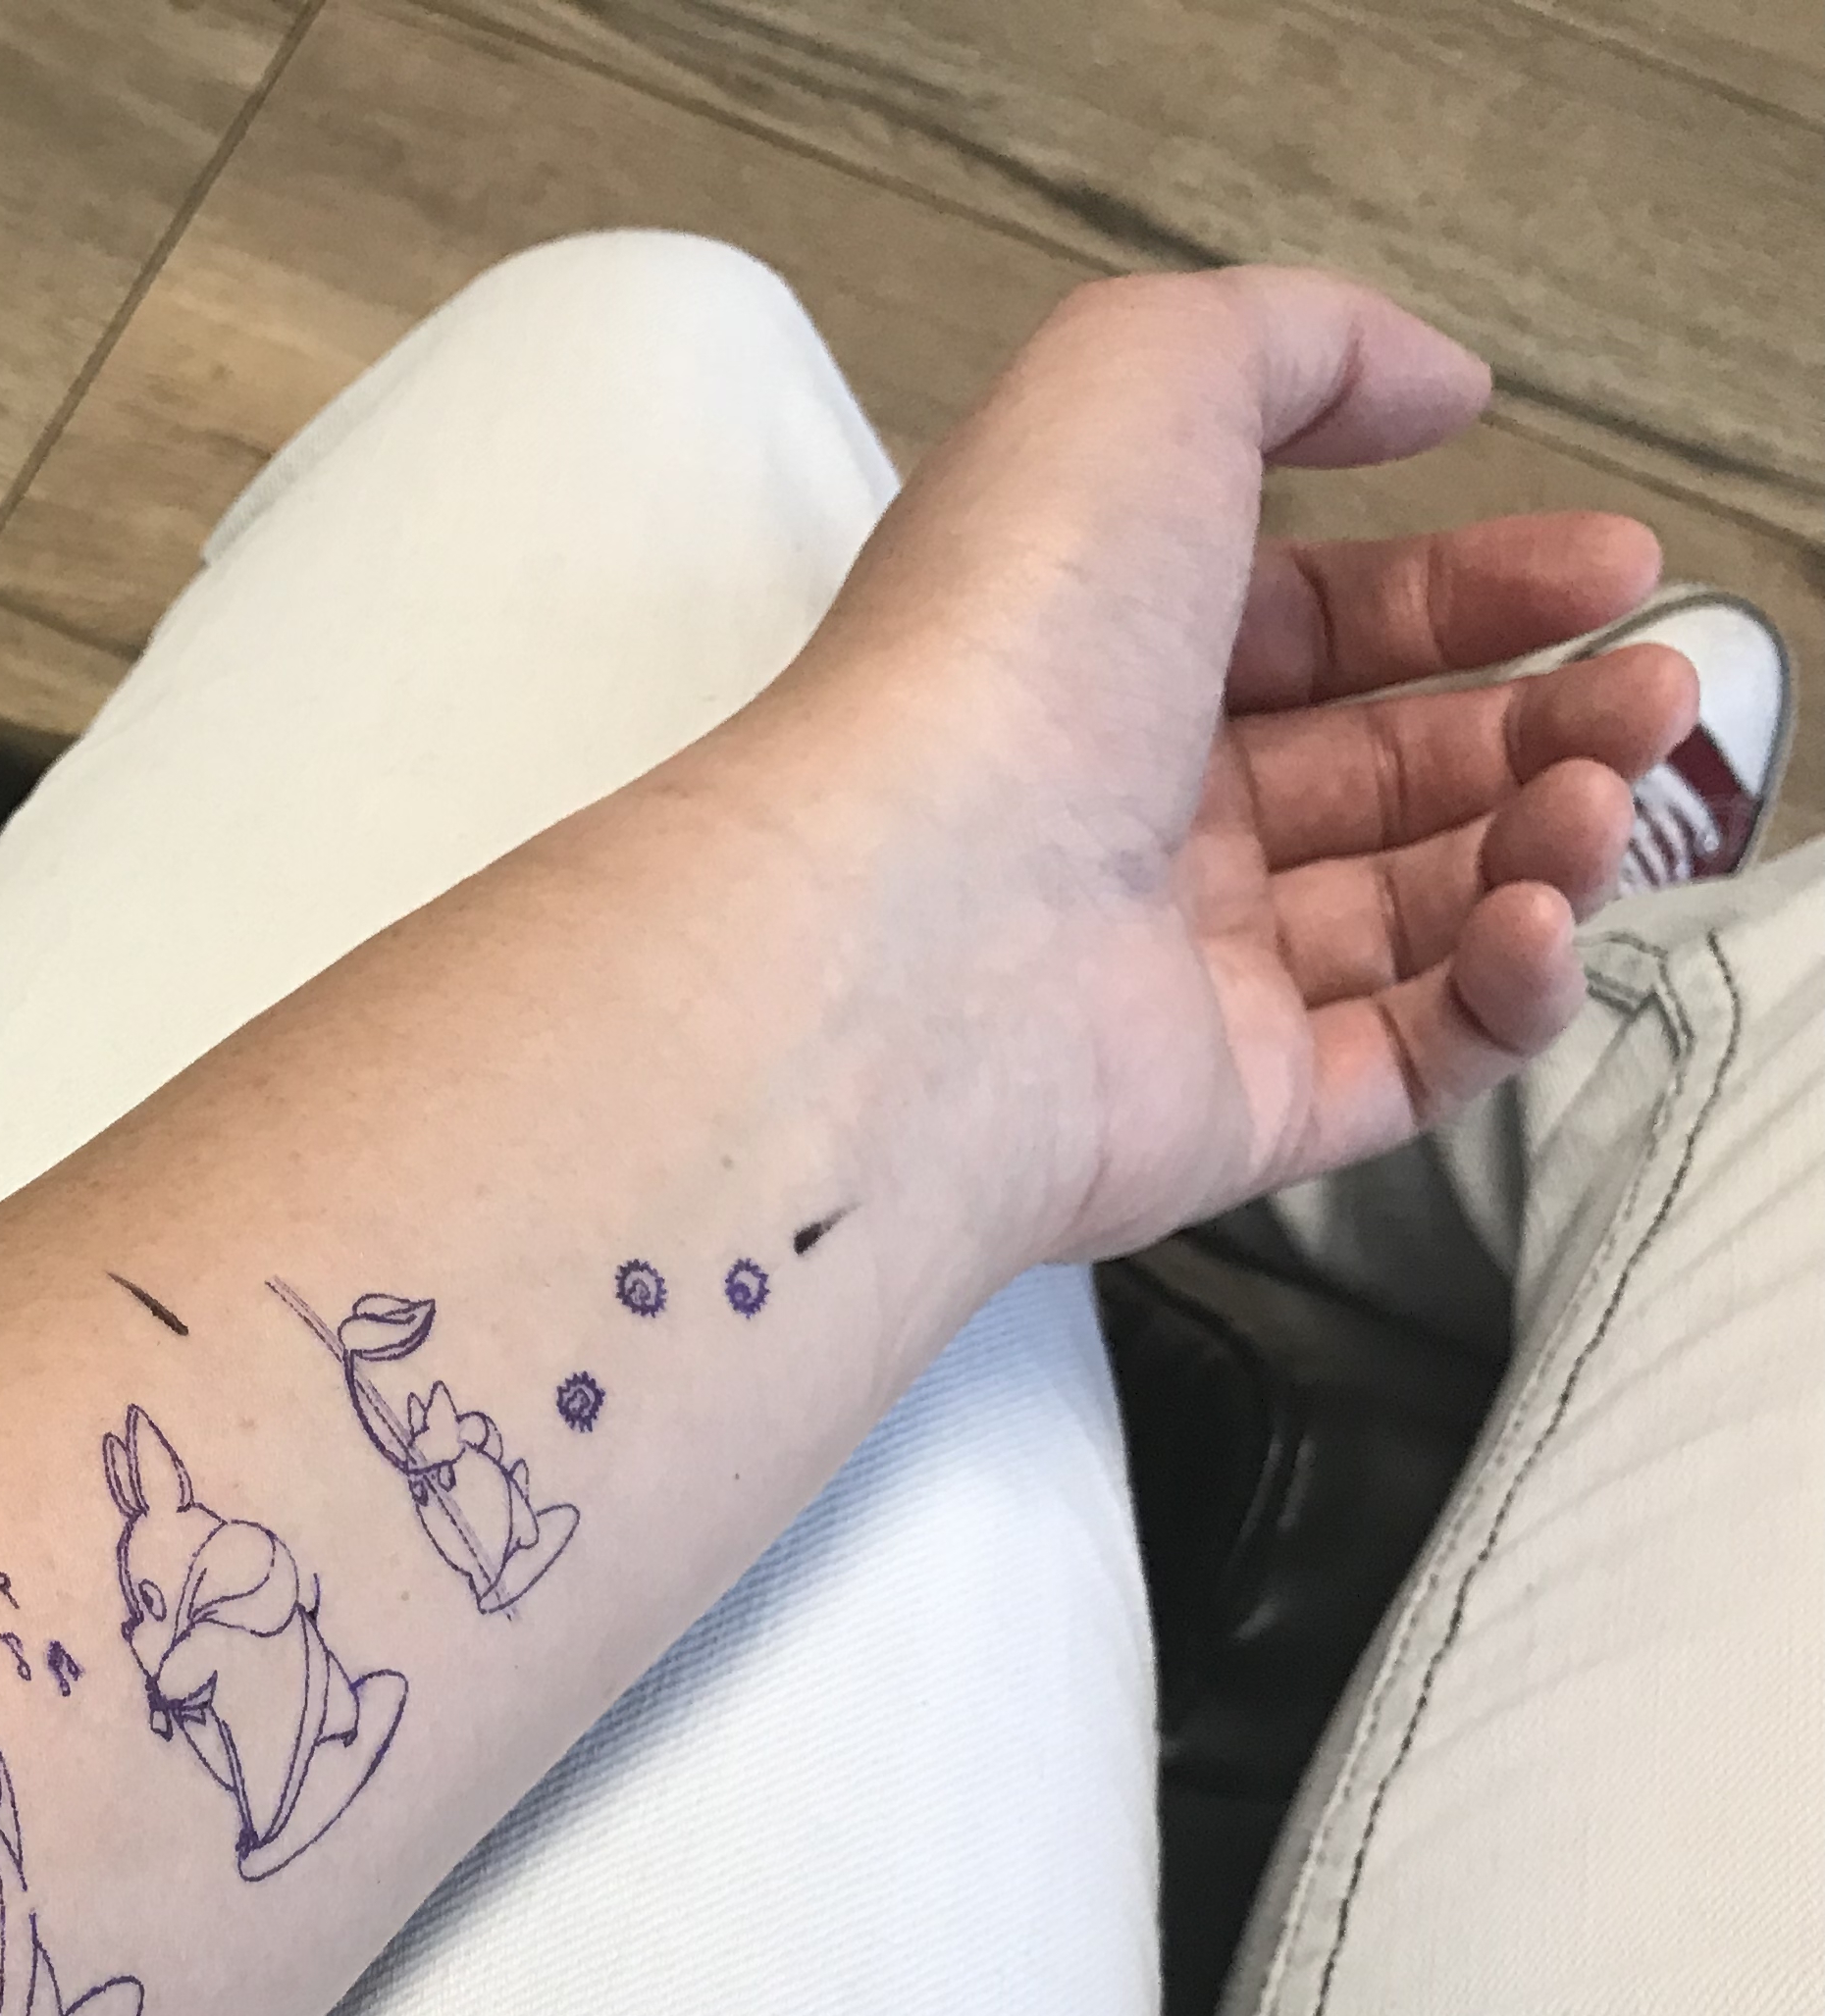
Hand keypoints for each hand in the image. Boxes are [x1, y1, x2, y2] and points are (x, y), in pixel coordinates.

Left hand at [795, 268, 1700, 1262]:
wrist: (912, 926)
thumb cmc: (1007, 643)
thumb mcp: (1135, 386)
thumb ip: (1295, 343)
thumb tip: (1443, 387)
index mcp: (1093, 660)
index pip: (1313, 623)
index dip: (1474, 590)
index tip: (1622, 571)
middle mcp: (1126, 818)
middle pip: (1387, 768)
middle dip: (1549, 719)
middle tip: (1660, 694)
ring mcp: (1176, 976)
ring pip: (1422, 908)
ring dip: (1552, 839)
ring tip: (1608, 794)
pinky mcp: (1226, 1116)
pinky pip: (1413, 1057)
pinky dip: (1509, 989)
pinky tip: (1543, 913)